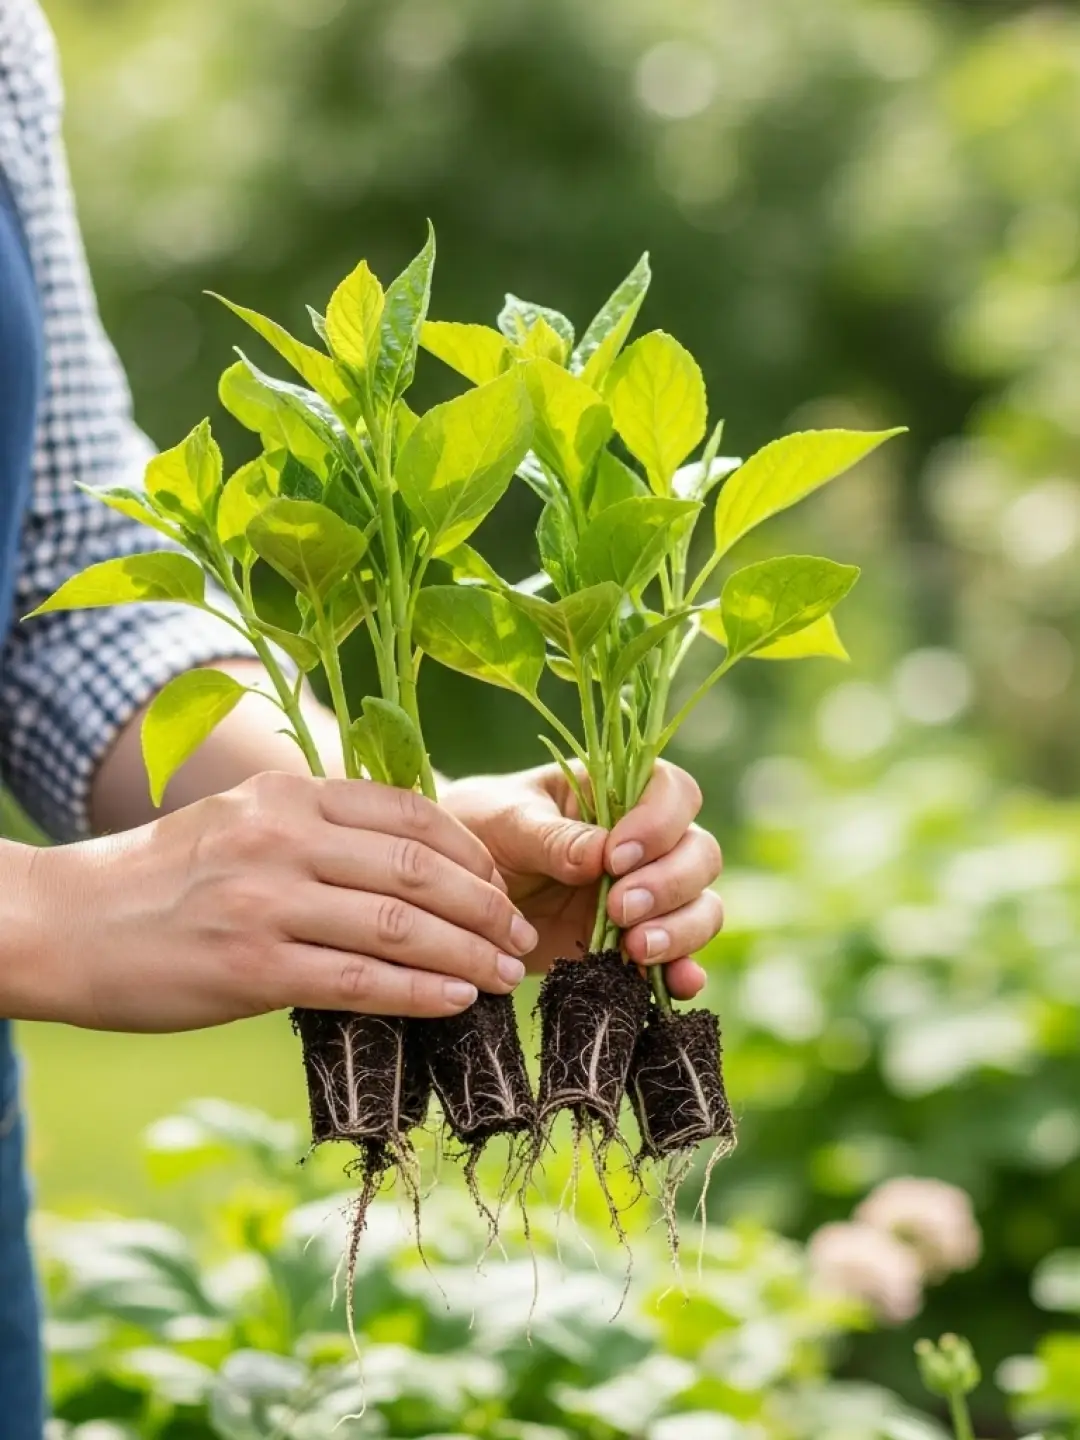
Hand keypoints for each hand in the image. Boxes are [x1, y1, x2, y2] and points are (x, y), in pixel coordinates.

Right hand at [9, 773, 538, 1031]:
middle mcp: (283, 836)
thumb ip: (316, 829)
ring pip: (400, 926)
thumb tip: (408, 862)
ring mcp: (267, 901)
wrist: (64, 923)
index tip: (501, 884)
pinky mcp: (251, 967)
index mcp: (287, 794)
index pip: (410, 812)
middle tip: (521, 936)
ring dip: (467, 953)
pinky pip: (358, 979)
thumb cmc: (162, 878)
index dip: (471, 853)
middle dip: (485, 905)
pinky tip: (454, 1001)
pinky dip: (418, 991)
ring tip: (505, 974)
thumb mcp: (240, 821)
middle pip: (419, 868)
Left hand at [439, 760, 722, 1000]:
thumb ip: (552, 837)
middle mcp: (645, 842)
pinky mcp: (635, 943)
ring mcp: (646, 895)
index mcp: (616, 792)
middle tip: (618, 908)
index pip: (672, 793)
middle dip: (669, 883)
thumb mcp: (504, 823)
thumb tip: (599, 855)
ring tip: (635, 948)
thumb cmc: (481, 831)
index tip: (615, 857)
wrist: (454, 891)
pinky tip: (676, 985)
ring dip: (680, 929)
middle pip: (700, 853)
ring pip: (701, 906)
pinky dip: (684, 972)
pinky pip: (680, 958)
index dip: (659, 824)